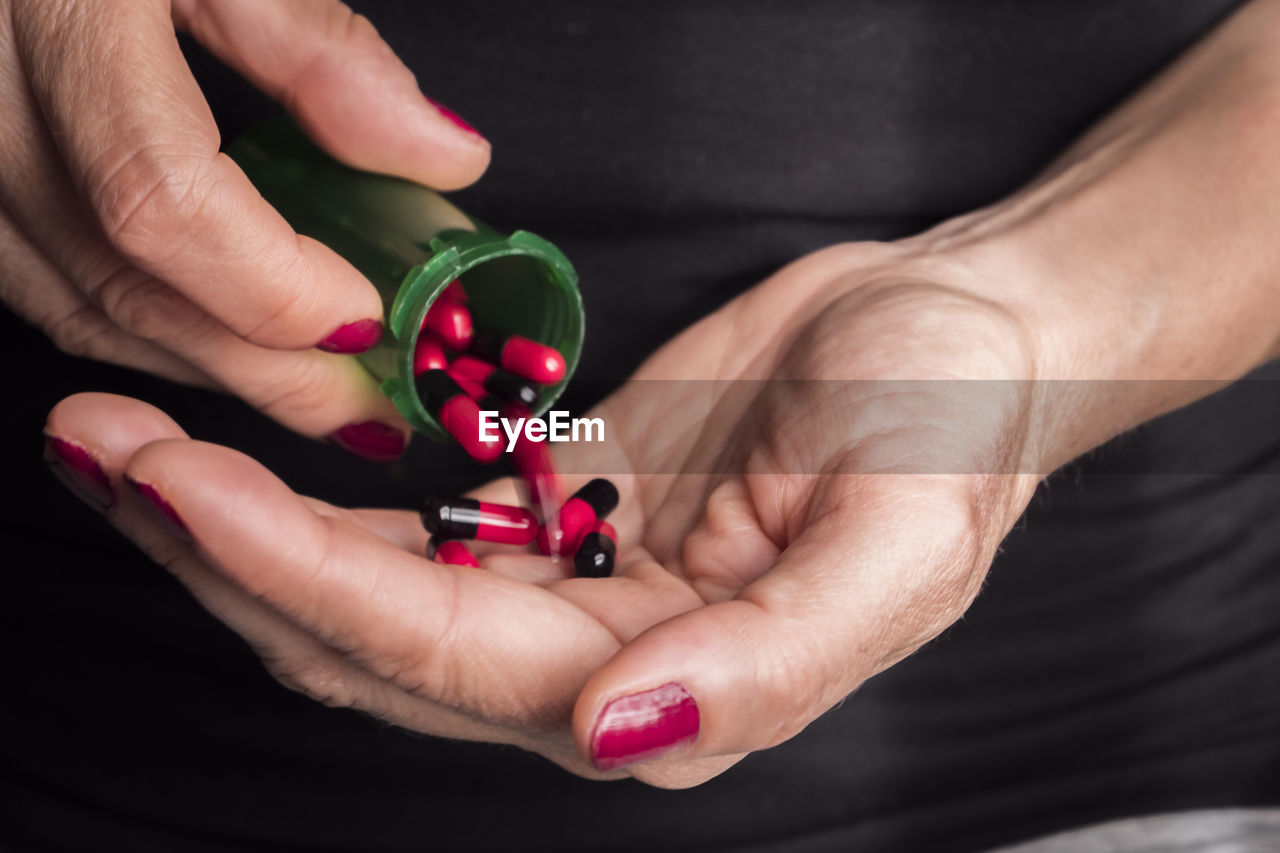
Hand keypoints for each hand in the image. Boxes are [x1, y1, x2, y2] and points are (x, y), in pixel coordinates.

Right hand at [2, 0, 487, 453]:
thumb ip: (325, 53)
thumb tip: (444, 156)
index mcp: (56, 14)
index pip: (161, 198)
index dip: (276, 285)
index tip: (370, 318)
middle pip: (135, 290)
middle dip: (275, 372)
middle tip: (380, 410)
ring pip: (89, 316)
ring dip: (218, 370)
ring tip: (322, 390)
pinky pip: (53, 298)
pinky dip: (155, 335)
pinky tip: (227, 340)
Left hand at [44, 239, 1081, 787]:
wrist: (959, 337)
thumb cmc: (952, 433)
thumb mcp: (900, 548)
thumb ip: (772, 662)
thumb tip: (624, 730)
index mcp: (666, 686)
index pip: (441, 654)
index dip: (303, 578)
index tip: (182, 486)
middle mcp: (594, 659)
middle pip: (365, 637)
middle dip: (221, 556)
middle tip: (95, 452)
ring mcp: (566, 587)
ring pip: (364, 587)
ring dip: (240, 528)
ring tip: (120, 449)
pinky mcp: (557, 511)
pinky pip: (411, 523)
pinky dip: (315, 496)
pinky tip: (236, 460)